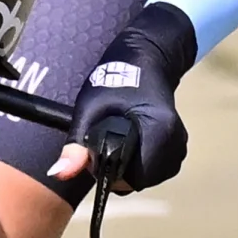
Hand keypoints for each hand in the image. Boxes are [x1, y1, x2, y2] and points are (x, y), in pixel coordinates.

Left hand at [52, 2, 197, 194]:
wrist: (145, 58)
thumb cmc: (114, 79)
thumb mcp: (88, 110)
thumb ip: (76, 145)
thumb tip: (59, 173)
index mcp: (159, 132)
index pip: (135, 179)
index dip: (112, 175)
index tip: (98, 156)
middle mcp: (176, 141)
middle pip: (143, 180)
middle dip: (121, 173)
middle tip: (105, 147)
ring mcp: (179, 143)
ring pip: (151, 176)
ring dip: (131, 169)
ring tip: (118, 143)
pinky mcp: (177, 143)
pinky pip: (158, 167)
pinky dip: (142, 163)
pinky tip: (131, 145)